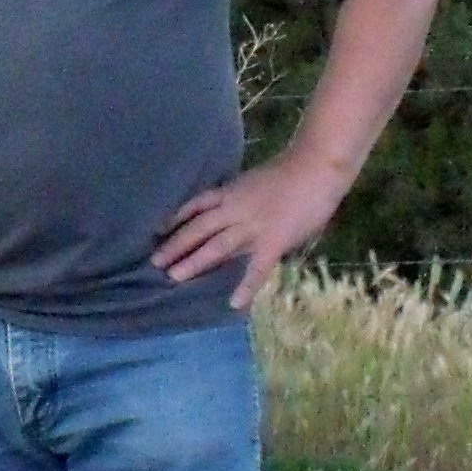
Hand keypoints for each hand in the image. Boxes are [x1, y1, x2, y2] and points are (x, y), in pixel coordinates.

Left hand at [153, 150, 355, 307]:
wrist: (317, 166)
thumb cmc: (291, 171)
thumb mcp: (254, 181)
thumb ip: (240, 198)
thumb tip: (228, 210)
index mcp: (231, 192)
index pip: (195, 206)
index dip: (174, 219)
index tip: (155, 231)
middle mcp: (235, 209)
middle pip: (199, 229)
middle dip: (176, 246)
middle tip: (155, 262)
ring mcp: (253, 226)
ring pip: (217, 247)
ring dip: (195, 262)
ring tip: (174, 278)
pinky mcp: (274, 241)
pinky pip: (257, 268)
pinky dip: (245, 286)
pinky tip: (234, 303)